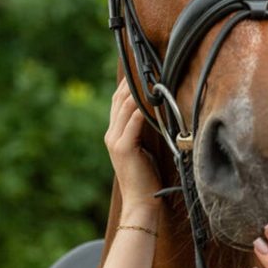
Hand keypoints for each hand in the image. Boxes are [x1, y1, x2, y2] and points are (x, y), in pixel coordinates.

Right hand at [104, 79, 161, 212]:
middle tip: (148, 65)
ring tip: (153, 76)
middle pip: (120, 99)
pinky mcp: (123, 147)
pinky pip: (134, 121)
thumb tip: (157, 109)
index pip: (119, 101)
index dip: (128, 84)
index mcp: (115, 134)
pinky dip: (144, 108)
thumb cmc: (147, 177)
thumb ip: (143, 130)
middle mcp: (111, 134)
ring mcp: (115, 140)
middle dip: (133, 81)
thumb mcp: (143, 148)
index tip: (142, 69)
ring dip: (140, 90)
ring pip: (126, 107)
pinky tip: (155, 98)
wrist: (141, 202)